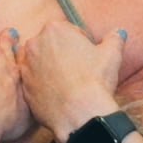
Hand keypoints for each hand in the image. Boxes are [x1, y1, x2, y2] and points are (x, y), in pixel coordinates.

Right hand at [0, 28, 26, 141]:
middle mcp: (9, 66)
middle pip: (11, 47)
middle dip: (9, 40)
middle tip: (11, 33)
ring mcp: (19, 87)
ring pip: (25, 70)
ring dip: (23, 65)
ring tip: (23, 61)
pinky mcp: (24, 109)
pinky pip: (29, 102)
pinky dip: (27, 99)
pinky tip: (28, 99)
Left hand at [18, 18, 128, 138]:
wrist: (79, 113)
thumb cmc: (95, 80)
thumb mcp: (112, 55)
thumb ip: (114, 39)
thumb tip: (118, 33)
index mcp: (54, 29)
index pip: (69, 31)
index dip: (81, 43)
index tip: (88, 55)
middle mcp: (35, 44)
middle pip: (51, 45)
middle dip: (62, 54)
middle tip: (79, 69)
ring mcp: (26, 67)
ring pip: (40, 64)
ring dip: (51, 69)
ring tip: (69, 83)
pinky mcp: (24, 87)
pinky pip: (34, 83)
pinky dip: (44, 86)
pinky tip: (59, 94)